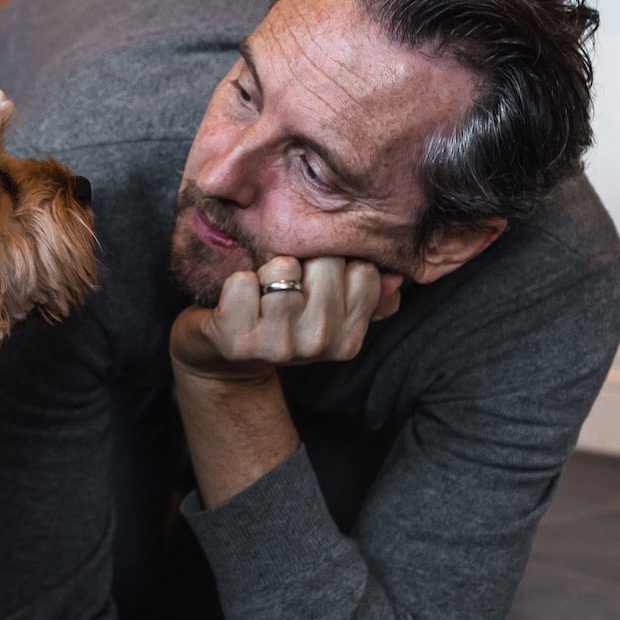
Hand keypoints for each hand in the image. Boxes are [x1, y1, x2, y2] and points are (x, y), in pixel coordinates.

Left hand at [169, 255, 404, 385]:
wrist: (223, 359)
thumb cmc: (278, 324)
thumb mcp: (328, 313)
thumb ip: (369, 293)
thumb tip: (396, 274)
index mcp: (348, 339)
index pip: (364, 269)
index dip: (336, 262)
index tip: (317, 280)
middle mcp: (318, 344)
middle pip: (326, 261)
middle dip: (303, 261)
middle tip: (287, 287)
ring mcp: (278, 345)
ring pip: (284, 268)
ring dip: (267, 271)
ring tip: (262, 292)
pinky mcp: (236, 339)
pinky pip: (242, 281)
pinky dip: (236, 282)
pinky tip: (236, 302)